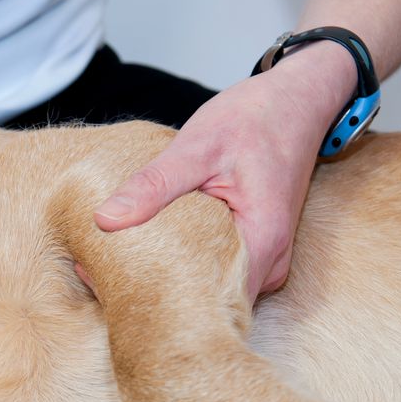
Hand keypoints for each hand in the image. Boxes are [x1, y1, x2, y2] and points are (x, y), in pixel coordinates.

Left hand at [93, 42, 355, 301]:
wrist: (298, 100)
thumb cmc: (256, 118)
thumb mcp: (197, 147)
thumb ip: (154, 186)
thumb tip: (104, 220)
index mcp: (262, 242)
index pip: (208, 302)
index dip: (160, 300)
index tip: (113, 291)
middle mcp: (269, 262)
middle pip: (208, 301)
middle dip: (158, 294)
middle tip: (102, 279)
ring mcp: (265, 258)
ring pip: (211, 287)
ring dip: (170, 279)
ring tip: (119, 267)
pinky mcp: (255, 248)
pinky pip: (216, 268)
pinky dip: (185, 262)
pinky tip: (151, 251)